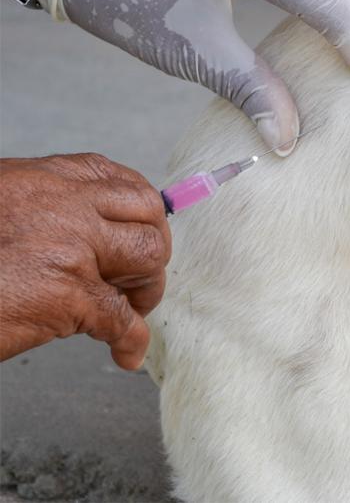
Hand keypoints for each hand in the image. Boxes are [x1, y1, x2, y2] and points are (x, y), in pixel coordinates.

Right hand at [0, 155, 170, 368]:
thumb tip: (87, 230)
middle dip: (152, 250)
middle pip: (147, 215)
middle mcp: (62, 204)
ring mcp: (69, 247)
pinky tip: (124, 353)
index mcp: (43, 178)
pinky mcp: (67, 295)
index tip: (143, 232)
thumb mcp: (2, 207)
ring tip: (130, 311)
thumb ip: (42, 210)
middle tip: (137, 280)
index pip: (119, 180)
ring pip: (148, 258)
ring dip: (146, 289)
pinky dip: (131, 340)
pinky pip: (122, 318)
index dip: (141, 212)